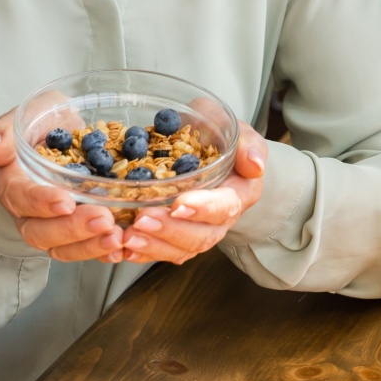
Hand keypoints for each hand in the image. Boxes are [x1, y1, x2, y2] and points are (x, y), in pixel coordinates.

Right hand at [0, 109, 124, 262]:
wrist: (58, 129)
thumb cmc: (41, 121)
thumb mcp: (25, 113)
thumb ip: (6, 129)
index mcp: (7, 179)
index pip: (19, 197)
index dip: (40, 202)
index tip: (65, 201)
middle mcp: (24, 208)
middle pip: (39, 232)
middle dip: (72, 229)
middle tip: (103, 219)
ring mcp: (47, 222)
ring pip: (60, 247)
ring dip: (89, 246)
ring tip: (117, 237)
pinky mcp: (69, 229)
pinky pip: (81, 249)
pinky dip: (101, 252)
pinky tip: (121, 249)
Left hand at [121, 123, 266, 264]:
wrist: (206, 147)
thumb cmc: (217, 134)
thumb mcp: (231, 127)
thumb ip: (246, 141)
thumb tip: (255, 165)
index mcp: (240, 190)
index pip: (226, 205)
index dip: (204, 208)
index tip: (178, 204)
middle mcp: (223, 217)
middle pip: (203, 235)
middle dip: (171, 231)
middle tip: (142, 220)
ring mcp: (201, 229)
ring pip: (184, 249)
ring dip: (155, 246)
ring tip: (129, 237)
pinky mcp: (180, 236)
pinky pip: (166, 252)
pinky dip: (146, 253)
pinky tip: (126, 248)